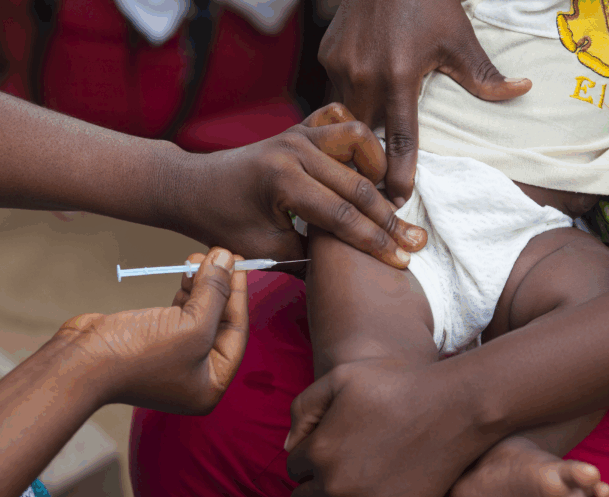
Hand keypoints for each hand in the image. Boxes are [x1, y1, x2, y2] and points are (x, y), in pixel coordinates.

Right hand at [57, 247, 248, 414]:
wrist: (81, 362)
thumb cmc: (139, 355)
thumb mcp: (192, 324)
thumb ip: (215, 292)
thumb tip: (227, 259)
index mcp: (211, 384)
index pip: (236, 332)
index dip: (239, 295)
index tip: (240, 263)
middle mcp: (194, 375)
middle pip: (218, 322)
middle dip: (220, 287)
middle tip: (221, 255)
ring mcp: (172, 358)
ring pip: (198, 314)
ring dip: (202, 285)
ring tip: (198, 258)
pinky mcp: (153, 341)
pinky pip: (178, 313)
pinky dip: (185, 292)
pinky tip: (186, 273)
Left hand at [157, 103, 426, 269]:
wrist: (193, 187)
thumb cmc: (221, 222)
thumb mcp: (263, 248)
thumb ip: (310, 254)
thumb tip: (352, 264)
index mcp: (282, 181)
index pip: (341, 215)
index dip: (374, 242)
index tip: (402, 261)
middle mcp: (294, 150)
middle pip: (358, 183)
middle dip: (388, 218)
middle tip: (415, 241)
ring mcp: (298, 133)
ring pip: (358, 140)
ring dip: (379, 170)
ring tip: (390, 200)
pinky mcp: (300, 128)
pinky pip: (339, 121)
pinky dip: (358, 140)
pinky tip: (365, 165)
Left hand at [285, 359, 506, 496]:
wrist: (455, 408)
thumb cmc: (396, 385)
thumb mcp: (340, 377)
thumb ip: (303, 408)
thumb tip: (288, 447)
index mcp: (320, 452)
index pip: (293, 468)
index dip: (307, 455)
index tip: (329, 445)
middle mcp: (336, 487)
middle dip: (314, 486)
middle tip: (338, 468)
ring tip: (353, 484)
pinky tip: (371, 495)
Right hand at [319, 0, 531, 205]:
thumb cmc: (429, 2)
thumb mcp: (459, 39)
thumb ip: (484, 76)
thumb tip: (521, 92)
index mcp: (400, 76)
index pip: (399, 139)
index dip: (399, 173)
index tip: (397, 199)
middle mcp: (365, 75)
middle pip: (364, 133)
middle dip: (370, 156)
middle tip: (377, 176)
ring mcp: (341, 65)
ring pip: (346, 113)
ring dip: (356, 127)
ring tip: (361, 142)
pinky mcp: (327, 55)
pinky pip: (335, 89)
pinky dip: (349, 96)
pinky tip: (361, 91)